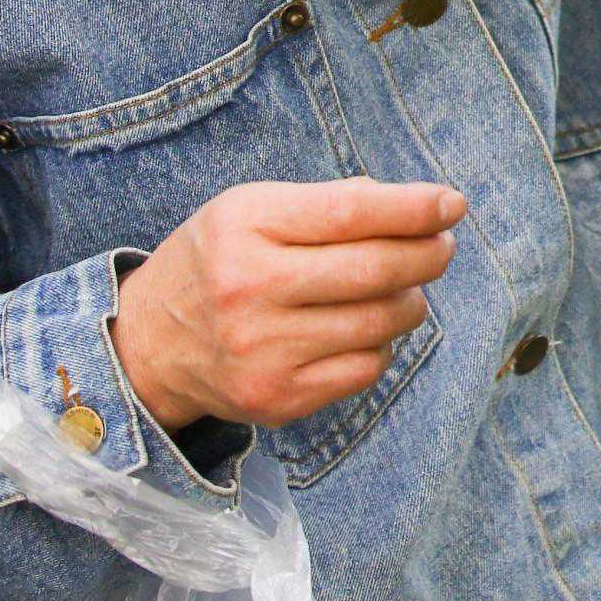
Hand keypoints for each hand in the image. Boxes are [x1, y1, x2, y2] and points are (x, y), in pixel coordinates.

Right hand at [109, 178, 465, 433]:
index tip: (452, 204)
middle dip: (427, 255)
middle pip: (373, 271)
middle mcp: (250, 289)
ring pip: (379, 324)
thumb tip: (417, 207)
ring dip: (411, 301)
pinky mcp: (277, 399)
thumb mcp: (251, 209)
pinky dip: (382, 344)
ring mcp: (263, 351)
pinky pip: (364, 369)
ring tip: (405, 288)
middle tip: (443, 247)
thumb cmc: (217, 261)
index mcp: (245, 227)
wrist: (149, 345)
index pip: (351, 212)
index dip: (414, 208)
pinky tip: (367, 329)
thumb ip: (327, 202)